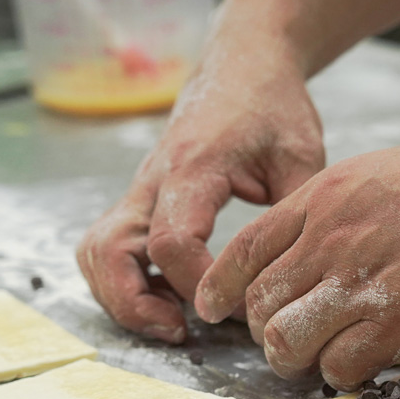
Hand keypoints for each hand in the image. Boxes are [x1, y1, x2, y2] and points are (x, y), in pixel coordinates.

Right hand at [77, 55, 323, 342]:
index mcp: (193, 166)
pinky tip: (167, 299)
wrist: (244, 67)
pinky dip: (125, 280)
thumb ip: (292, 218)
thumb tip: (283, 282)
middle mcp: (153, 179)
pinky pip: (110, 245)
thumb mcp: (302, 158)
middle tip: (181, 332)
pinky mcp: (143, 199)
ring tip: (172, 324)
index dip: (199, 284)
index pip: (172, 240)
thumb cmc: (272, 106)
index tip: (237, 306)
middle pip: (110, 249)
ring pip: (97, 250)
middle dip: (134, 302)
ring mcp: (141, 189)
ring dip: (121, 296)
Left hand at [194, 113, 399, 388]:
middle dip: (264, 332)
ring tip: (320, 362)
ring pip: (286, 340)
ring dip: (297, 360)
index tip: (219, 309)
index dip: (222, 289)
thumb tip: (331, 243)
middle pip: (259, 304)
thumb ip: (349, 209)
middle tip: (289, 344)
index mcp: (326, 197)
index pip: (244, 253)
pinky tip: (363, 367)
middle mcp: (331, 238)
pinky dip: (342, 376)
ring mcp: (363, 279)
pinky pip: (341, 365)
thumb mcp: (391, 171)